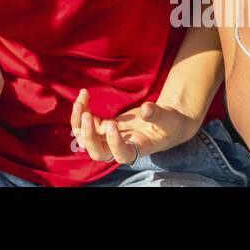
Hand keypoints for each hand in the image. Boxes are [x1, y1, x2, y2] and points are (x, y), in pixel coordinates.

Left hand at [70, 89, 200, 163]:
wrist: (166, 122)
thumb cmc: (170, 123)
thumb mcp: (169, 118)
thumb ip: (158, 114)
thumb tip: (146, 109)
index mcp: (138, 148)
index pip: (121, 155)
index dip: (113, 143)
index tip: (112, 124)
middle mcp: (121, 146)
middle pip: (98, 152)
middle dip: (88, 135)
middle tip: (86, 114)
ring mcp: (110, 138)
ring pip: (87, 138)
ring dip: (78, 121)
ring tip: (80, 100)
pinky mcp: (105, 127)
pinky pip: (87, 123)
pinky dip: (82, 110)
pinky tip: (85, 94)